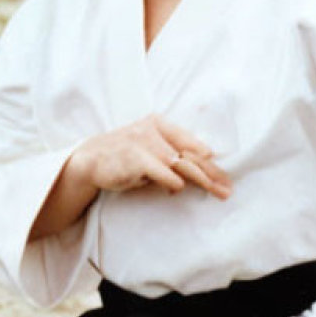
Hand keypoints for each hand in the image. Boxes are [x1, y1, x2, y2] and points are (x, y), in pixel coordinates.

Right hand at [69, 113, 230, 199]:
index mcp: (160, 124)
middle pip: (191, 154)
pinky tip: (177, 190)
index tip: (224, 178)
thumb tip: (195, 175)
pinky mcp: (136, 157)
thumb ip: (170, 159)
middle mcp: (154, 130)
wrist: (88, 160)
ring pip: (182, 163)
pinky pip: (164, 172)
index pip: (192, 144)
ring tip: (217, 192)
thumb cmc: (123, 158)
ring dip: (202, 180)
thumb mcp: (149, 152)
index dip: (210, 163)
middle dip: (212, 174)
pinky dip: (173, 183)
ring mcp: (145, 142)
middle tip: (227, 190)